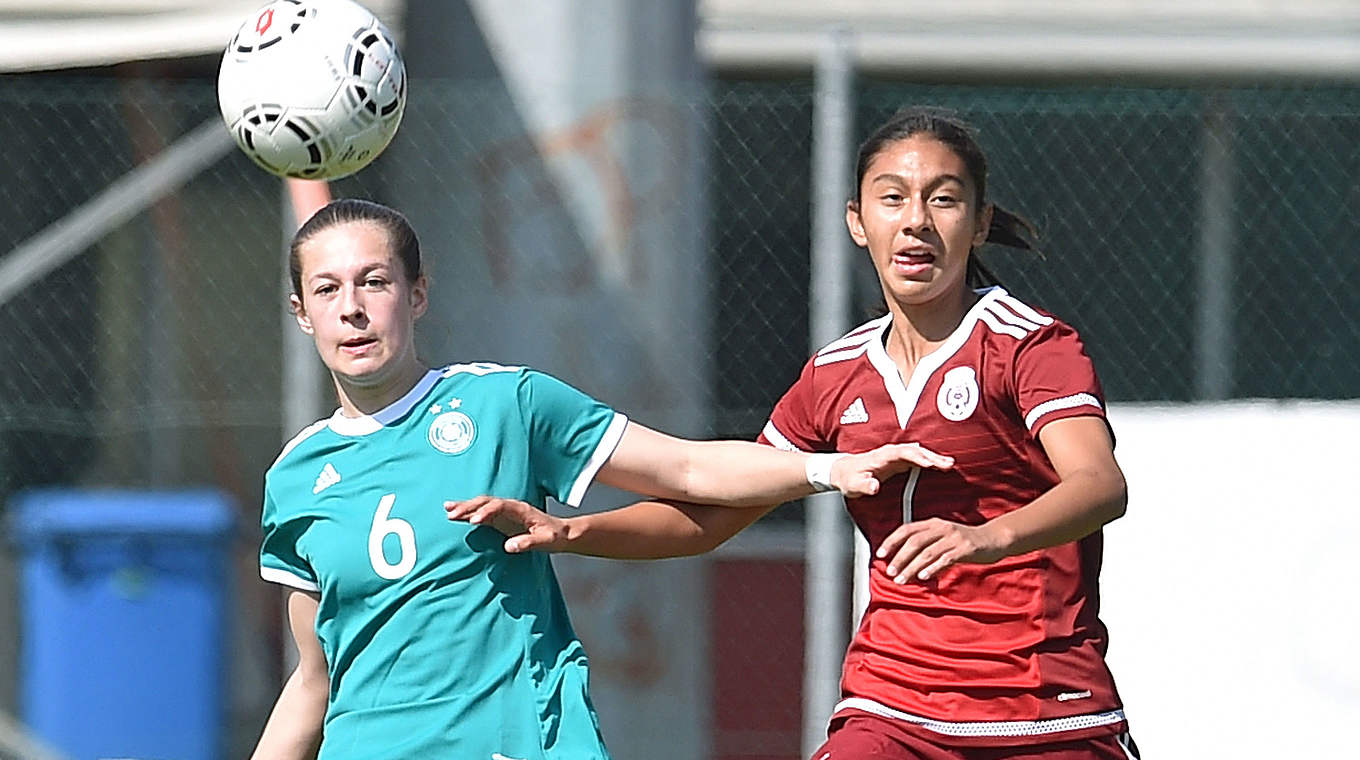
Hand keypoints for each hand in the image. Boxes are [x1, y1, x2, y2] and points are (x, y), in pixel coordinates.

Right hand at [444, 496, 568, 552]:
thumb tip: (509, 546)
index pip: (499, 506)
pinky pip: (481, 513)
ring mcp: (504, 512)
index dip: (486, 512)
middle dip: (469, 507)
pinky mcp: (500, 519)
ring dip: (465, 507)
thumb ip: (528, 543)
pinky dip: (468, 512)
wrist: (561, 533)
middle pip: (486, 502)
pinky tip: (454, 513)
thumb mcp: (545, 541)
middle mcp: (510, 507)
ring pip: (481, 505)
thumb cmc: (554, 536)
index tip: (474, 521)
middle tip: (452, 514)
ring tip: (448, 509)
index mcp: (521, 509)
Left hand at [830, 443, 953, 496]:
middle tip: (948, 464)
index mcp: (881, 456)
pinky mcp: (899, 461)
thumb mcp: (853, 485)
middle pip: (915, 450)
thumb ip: (864, 485)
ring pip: (918, 453)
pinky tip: (942, 466)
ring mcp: (896, 456)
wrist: (843, 471)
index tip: (930, 464)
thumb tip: (875, 486)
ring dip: (934, 457)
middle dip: (932, 456)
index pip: (902, 453)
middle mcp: (891, 453)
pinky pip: (918, 459)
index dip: (916, 457)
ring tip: (950, 464)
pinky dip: (930, 461)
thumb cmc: (848, 478)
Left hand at [876, 518, 1008, 582]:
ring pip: (927, 552)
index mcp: (933, 523)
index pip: (906, 529)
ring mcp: (953, 537)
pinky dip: (932, 568)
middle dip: (899, 558)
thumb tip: (906, 564)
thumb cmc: (965, 541)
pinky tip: (922, 577)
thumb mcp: (943, 538)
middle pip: (914, 542)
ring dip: (911, 567)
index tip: (880, 554)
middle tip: (889, 571)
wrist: (994, 539)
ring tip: (901, 579)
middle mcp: (941, 527)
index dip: (892, 541)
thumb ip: (926, 547)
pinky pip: (945, 559)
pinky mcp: (965, 548)